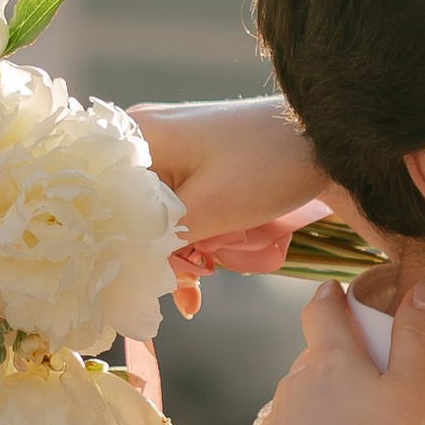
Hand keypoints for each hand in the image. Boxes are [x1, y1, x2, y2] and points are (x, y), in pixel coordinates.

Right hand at [128, 96, 342, 310]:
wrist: (325, 139)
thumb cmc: (267, 163)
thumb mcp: (209, 209)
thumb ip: (161, 240)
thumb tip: (127, 269)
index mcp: (138, 137)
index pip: (99, 199)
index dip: (111, 243)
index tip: (130, 281)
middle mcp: (145, 136)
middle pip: (126, 209)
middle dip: (151, 253)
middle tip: (184, 288)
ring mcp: (171, 146)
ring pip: (153, 213)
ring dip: (175, 250)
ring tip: (201, 280)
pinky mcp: (195, 159)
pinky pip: (176, 205)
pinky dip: (190, 236)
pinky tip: (205, 269)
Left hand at [234, 281, 424, 424]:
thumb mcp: (413, 390)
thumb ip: (418, 337)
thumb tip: (424, 287)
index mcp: (332, 363)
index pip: (324, 314)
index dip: (330, 300)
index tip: (332, 291)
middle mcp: (293, 387)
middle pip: (308, 363)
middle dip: (326, 363)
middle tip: (353, 378)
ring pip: (287, 407)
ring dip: (306, 411)